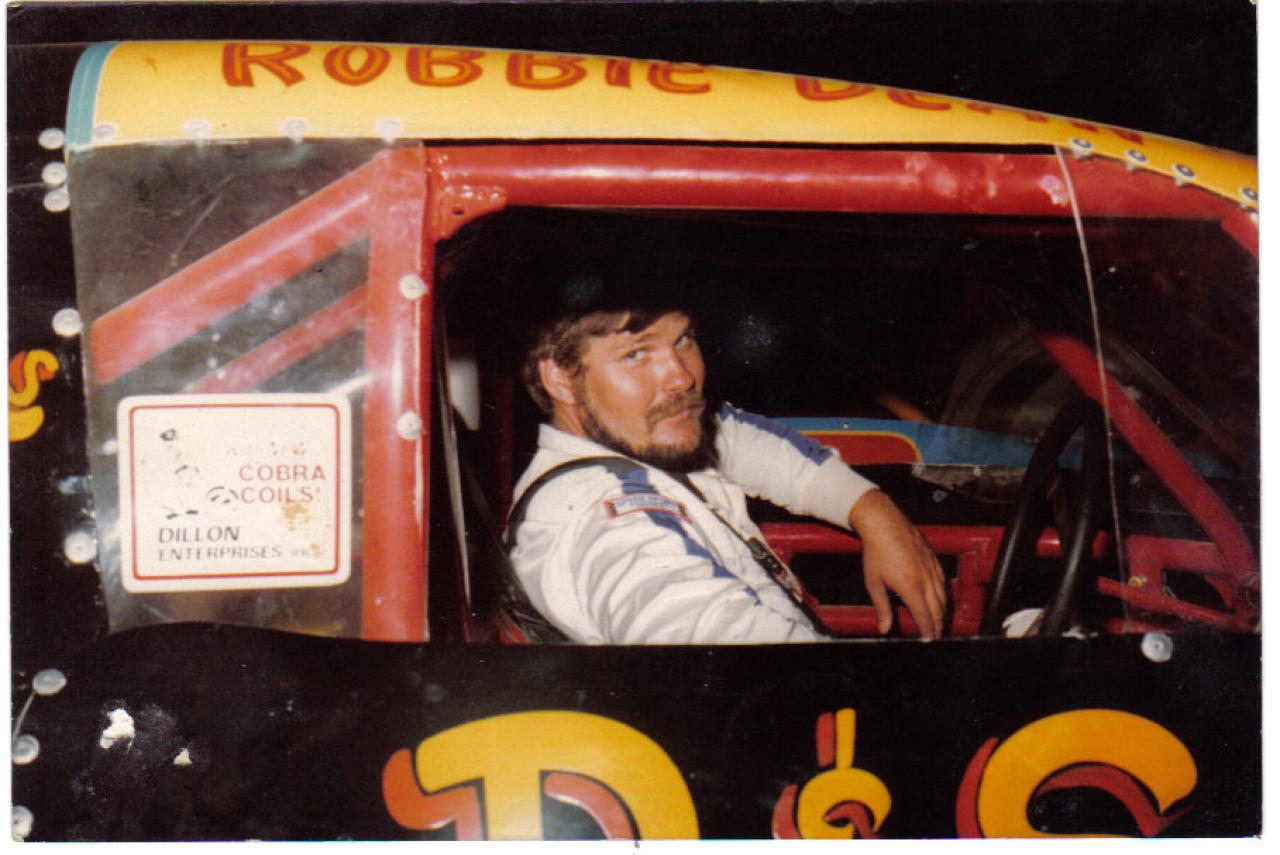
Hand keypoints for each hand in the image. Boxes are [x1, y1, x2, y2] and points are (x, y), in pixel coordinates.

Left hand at [847, 489, 947, 638]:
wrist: (884, 524)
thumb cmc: (876, 552)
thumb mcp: (874, 583)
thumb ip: (882, 608)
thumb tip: (884, 628)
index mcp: (912, 588)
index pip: (925, 617)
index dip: (928, 632)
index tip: (928, 641)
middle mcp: (926, 580)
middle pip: (938, 610)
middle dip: (938, 626)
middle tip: (936, 636)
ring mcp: (932, 569)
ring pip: (944, 597)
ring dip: (943, 612)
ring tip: (939, 622)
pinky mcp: (934, 559)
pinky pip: (944, 582)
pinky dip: (944, 595)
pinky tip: (940, 599)